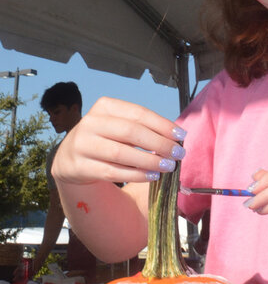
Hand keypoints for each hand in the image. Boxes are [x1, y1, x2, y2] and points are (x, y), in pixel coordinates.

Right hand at [51, 97, 186, 185]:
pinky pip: (113, 172)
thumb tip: (175, 136)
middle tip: (178, 153)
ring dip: (149, 160)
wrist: (69, 159)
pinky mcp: (81, 166)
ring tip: (168, 166)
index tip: (181, 135)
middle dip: (159, 143)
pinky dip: (136, 175)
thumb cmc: (104, 139)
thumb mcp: (118, 126)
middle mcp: (91, 123)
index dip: (162, 124)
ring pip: (121, 153)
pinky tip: (152, 176)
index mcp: (104, 107)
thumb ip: (142, 128)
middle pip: (131, 132)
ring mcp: (83, 145)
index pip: (138, 113)